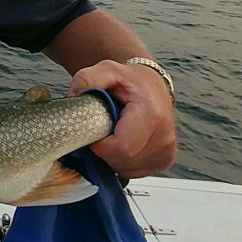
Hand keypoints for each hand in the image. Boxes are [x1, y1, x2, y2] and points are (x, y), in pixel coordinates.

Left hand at [69, 59, 175, 178]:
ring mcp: (166, 151)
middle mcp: (164, 135)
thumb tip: (74, 97)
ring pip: (126, 168)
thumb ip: (87, 79)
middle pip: (122, 160)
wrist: (150, 86)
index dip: (100, 144)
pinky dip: (122, 161)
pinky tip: (123, 142)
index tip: (94, 131)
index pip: (121, 148)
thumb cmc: (128, 81)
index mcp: (151, 114)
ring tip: (113, 133)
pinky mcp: (164, 160)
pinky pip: (133, 171)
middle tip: (102, 130)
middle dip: (104, 150)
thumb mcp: (105, 70)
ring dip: (112, 156)